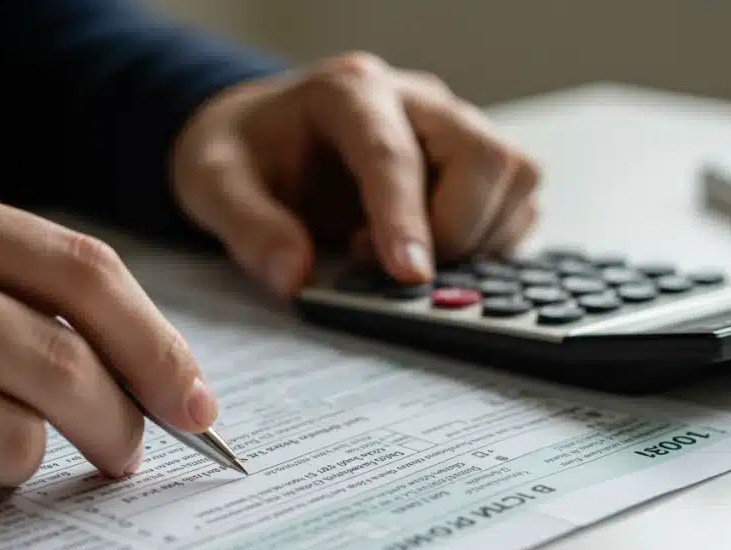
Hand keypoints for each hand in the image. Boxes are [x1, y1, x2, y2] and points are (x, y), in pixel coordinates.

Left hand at [172, 52, 540, 295]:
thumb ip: (248, 228)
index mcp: (350, 91)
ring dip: (478, 239)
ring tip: (404, 259)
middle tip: (396, 272)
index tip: (408, 277)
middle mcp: (415, 100)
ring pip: (514, 177)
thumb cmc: (245, 153)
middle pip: (483, 156)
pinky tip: (435, 255)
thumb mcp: (214, 184)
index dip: (406, 220)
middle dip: (455, 231)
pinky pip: (516, 202)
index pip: (394, 154)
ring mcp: (451, 127)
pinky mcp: (471, 162)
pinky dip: (490, 242)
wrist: (261, 137)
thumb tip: (294, 278)